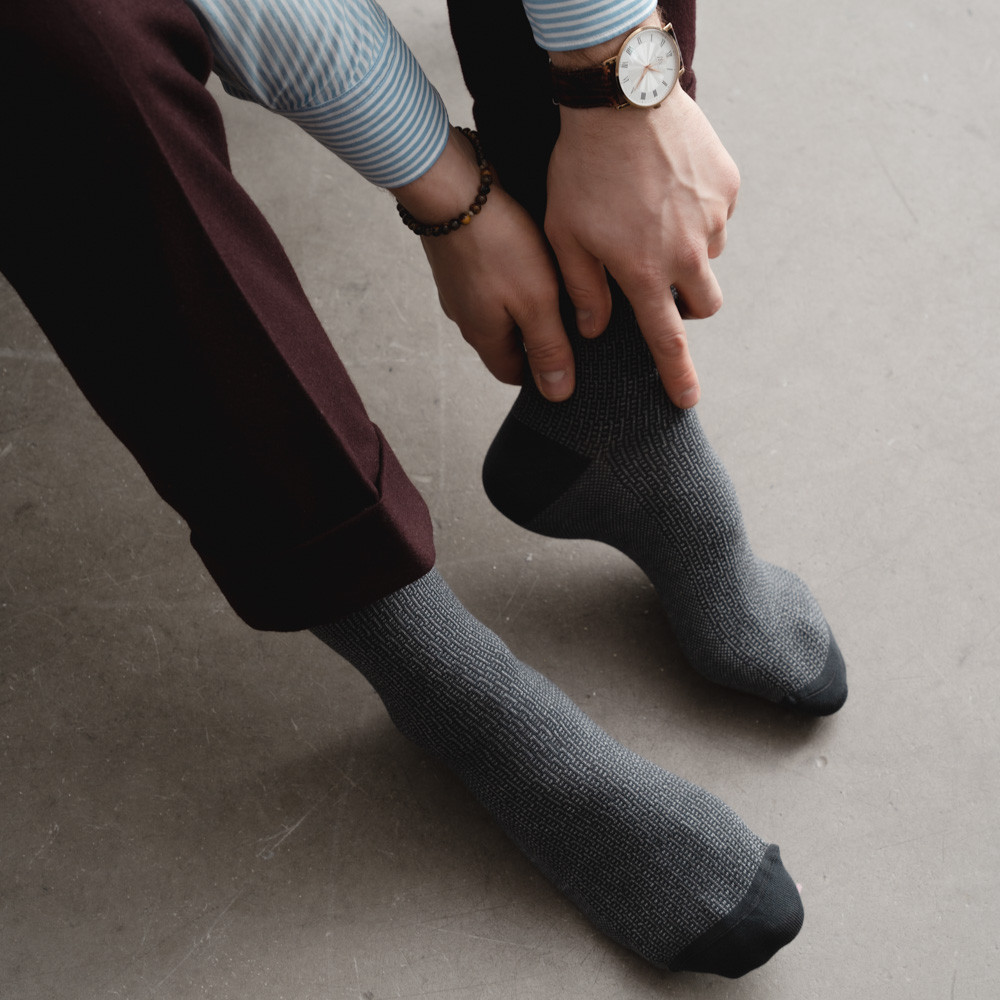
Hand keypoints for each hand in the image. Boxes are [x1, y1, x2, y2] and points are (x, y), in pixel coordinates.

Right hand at [392, 128, 573, 400]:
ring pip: (499, 308)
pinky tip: (530, 256)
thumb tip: (556, 394)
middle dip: (536, 336)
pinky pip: (491, 280)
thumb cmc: (497, 242)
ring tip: (555, 283)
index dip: (540, 373)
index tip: (568, 359)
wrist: (453, 186)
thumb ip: (548, 347)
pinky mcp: (460, 257)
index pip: (512, 374)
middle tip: (570, 317)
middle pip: (507, 342)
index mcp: (483, 336)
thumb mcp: (536, 301)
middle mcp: (466, 316)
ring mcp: (459, 286)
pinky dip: (512, 277)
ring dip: (526, 304)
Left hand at [545, 68, 739, 407]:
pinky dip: (697, 214)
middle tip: (658, 283)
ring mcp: (713, 217)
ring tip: (653, 219)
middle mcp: (688, 252)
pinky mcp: (727, 184)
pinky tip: (668, 189)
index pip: (666, 341)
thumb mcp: (565, 236)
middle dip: (685, 307)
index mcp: (645, 272)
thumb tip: (595, 330)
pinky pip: (718, 215)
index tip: (686, 401)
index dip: (677, 376)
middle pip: (703, 306)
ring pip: (711, 258)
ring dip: (689, 256)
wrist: (620, 99)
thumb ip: (583, 290)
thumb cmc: (582, 170)